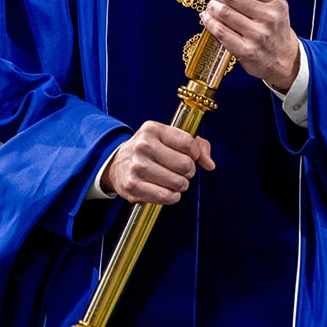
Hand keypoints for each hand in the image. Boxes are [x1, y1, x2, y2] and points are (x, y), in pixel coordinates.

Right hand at [100, 120, 214, 203]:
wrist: (116, 163)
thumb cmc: (149, 150)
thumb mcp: (168, 137)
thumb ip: (196, 144)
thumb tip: (209, 164)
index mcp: (153, 129)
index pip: (188, 143)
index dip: (196, 154)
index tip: (192, 157)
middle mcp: (143, 146)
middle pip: (186, 165)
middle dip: (189, 171)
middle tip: (181, 170)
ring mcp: (137, 167)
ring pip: (178, 182)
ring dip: (181, 185)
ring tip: (173, 180)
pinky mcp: (133, 186)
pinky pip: (166, 196)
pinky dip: (172, 197)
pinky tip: (167, 191)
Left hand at [201, 0, 299, 91]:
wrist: (284, 60)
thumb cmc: (274, 30)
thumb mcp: (272, 7)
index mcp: (277, 3)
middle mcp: (269, 18)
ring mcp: (257, 35)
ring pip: (224, 13)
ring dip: (212, 6)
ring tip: (212, 6)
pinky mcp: (246, 51)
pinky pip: (220, 31)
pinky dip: (209, 22)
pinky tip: (207, 18)